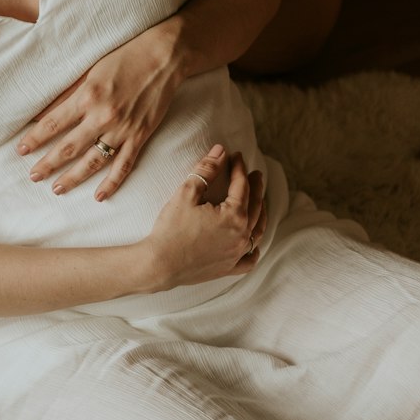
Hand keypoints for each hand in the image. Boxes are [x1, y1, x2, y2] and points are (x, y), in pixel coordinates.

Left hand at [18, 24, 181, 199]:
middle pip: (69, 147)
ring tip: (57, 188)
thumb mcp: (90, 72)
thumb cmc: (124, 58)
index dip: (35, 138)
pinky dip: (112, 183)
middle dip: (48, 164)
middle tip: (33, 177)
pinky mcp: (140, 136)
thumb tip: (43, 111)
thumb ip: (68, 93)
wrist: (164, 58)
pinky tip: (99, 196)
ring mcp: (123, 129)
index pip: (53, 123)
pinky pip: (124, 165)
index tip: (21, 150)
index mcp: (87, 96)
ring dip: (73, 177)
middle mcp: (102, 116)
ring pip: (93, 161)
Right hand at [145, 146, 266, 290]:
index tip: (236, 156)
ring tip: (259, 202)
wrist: (159, 264)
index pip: (241, 185)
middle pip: (255, 205)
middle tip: (255, 174)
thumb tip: (221, 151)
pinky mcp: (228, 268)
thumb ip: (206, 170)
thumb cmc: (170, 229)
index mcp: (234, 216)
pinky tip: (254, 244)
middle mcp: (241, 235)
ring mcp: (236, 254)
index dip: (238, 168)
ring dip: (260, 213)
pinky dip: (254, 249)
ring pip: (257, 231)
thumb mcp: (187, 193)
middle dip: (255, 186)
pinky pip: (249, 259)